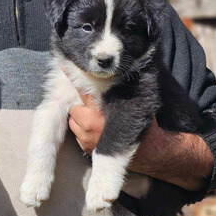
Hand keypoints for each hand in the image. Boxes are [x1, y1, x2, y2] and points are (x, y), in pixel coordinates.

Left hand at [64, 70, 211, 191]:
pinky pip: (76, 135)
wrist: (151, 150)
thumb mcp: (133, 99)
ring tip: (94, 118)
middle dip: (80, 105)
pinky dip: (82, 131)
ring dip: (79, 118)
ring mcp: (86, 138)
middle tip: (91, 105)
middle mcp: (90, 124)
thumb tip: (109, 70)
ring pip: (73, 121)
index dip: (73, 75)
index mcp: (100, 109)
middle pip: (73, 107)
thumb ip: (118, 87)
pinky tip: (95, 130)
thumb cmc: (144, 122)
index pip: (81, 88)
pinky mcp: (86, 149)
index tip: (64, 65)